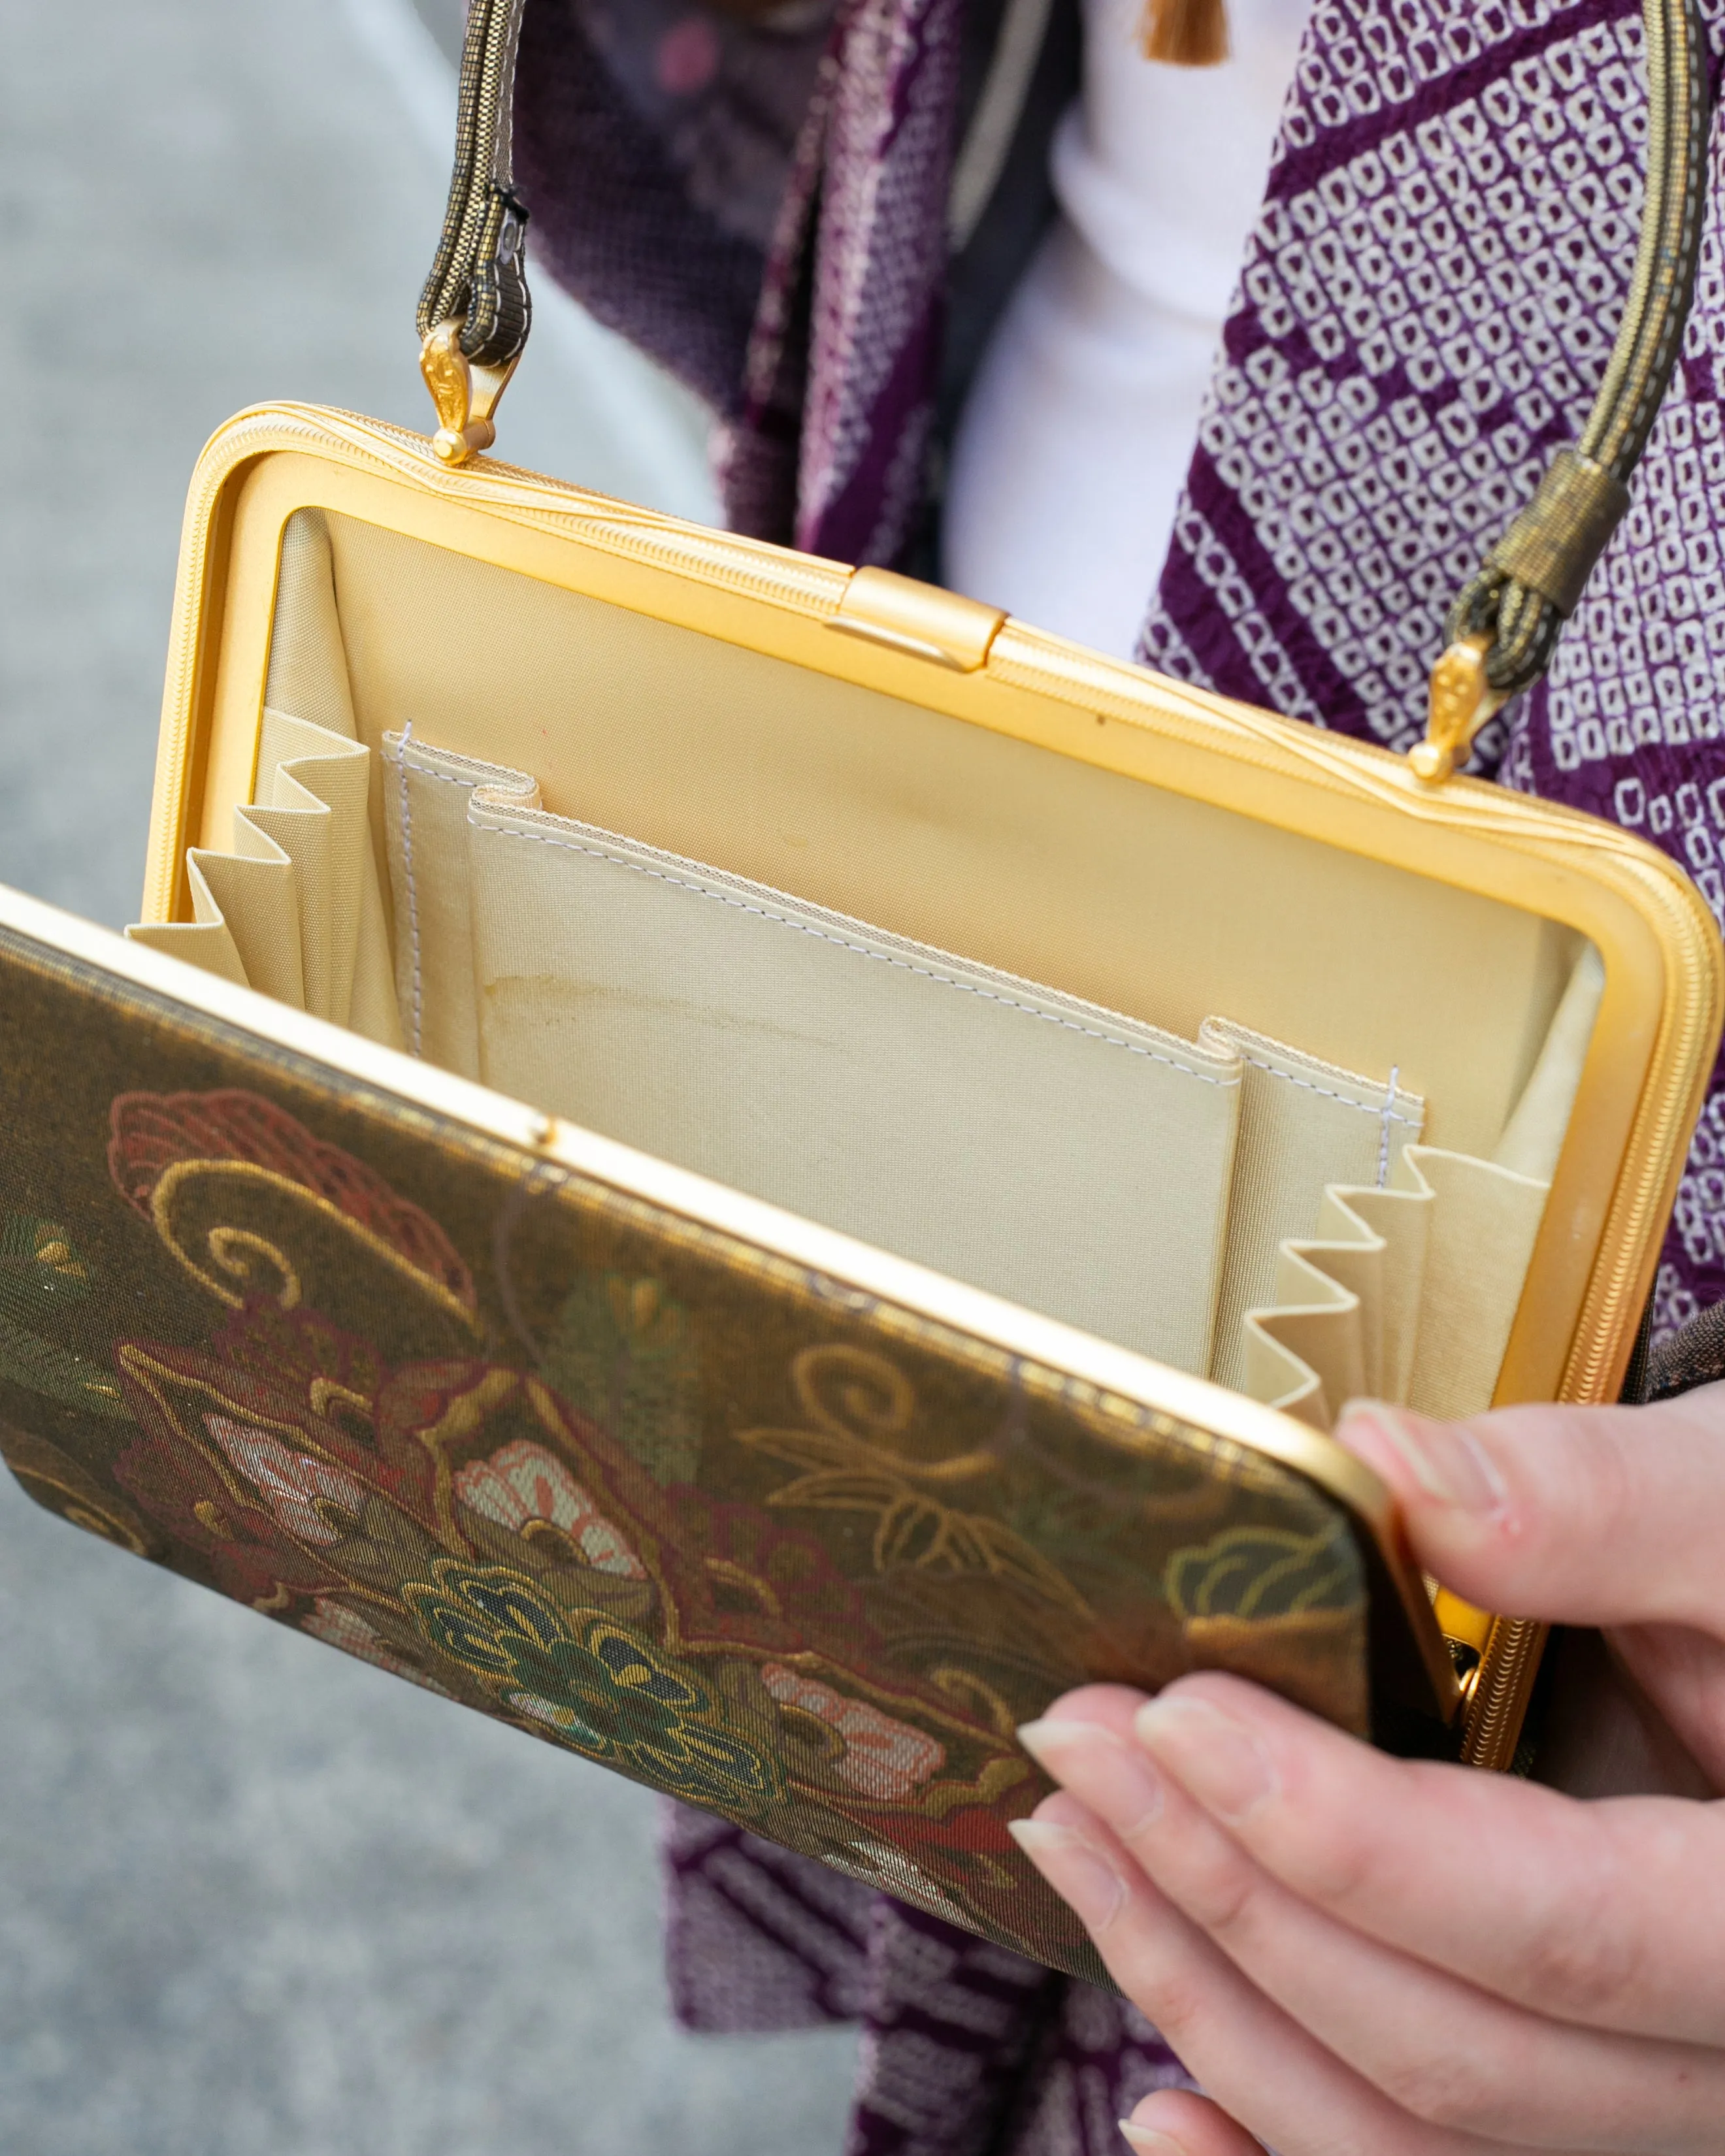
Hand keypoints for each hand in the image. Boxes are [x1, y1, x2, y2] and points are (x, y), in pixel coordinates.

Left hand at [1008, 1386, 1724, 2153]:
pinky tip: (1161, 2103)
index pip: (1556, 1927)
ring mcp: (1658, 2094)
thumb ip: (1600, 1502)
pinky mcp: (1586, 2080)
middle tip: (1076, 1746)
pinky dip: (1277, 2147)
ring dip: (1214, 1999)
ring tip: (1074, 1845)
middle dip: (1230, 1897)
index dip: (1348, 1839)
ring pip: (1420, 2135)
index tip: (1176, 1721)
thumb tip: (1386, 1467)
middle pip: (1455, 2045)